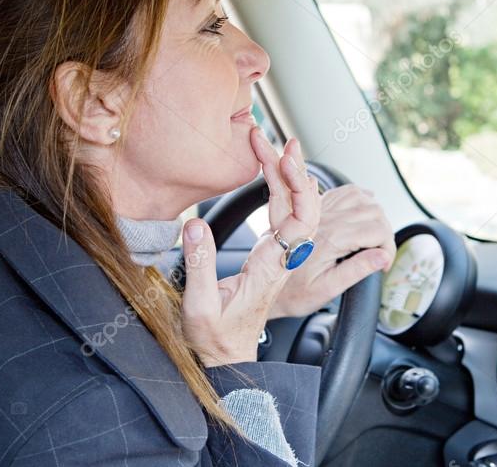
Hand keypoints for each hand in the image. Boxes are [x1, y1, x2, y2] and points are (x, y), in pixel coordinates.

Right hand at [180, 127, 319, 365]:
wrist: (225, 356)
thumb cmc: (214, 338)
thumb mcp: (198, 307)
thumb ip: (198, 265)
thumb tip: (194, 224)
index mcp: (272, 267)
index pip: (301, 221)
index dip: (297, 186)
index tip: (285, 158)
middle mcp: (281, 257)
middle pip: (302, 206)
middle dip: (292, 169)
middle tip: (277, 139)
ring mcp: (277, 253)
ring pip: (292, 207)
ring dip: (283, 173)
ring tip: (268, 143)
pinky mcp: (268, 251)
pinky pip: (280, 214)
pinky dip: (276, 187)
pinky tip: (268, 168)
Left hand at [268, 184, 395, 318]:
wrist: (264, 281)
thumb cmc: (293, 292)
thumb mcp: (326, 289)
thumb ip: (356, 270)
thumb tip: (383, 256)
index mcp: (332, 239)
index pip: (377, 231)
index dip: (388, 248)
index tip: (384, 264)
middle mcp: (326, 220)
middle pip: (374, 211)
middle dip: (385, 231)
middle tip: (381, 252)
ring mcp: (320, 211)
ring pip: (362, 197)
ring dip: (375, 213)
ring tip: (374, 235)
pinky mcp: (315, 208)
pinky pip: (343, 191)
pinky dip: (360, 198)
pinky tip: (362, 211)